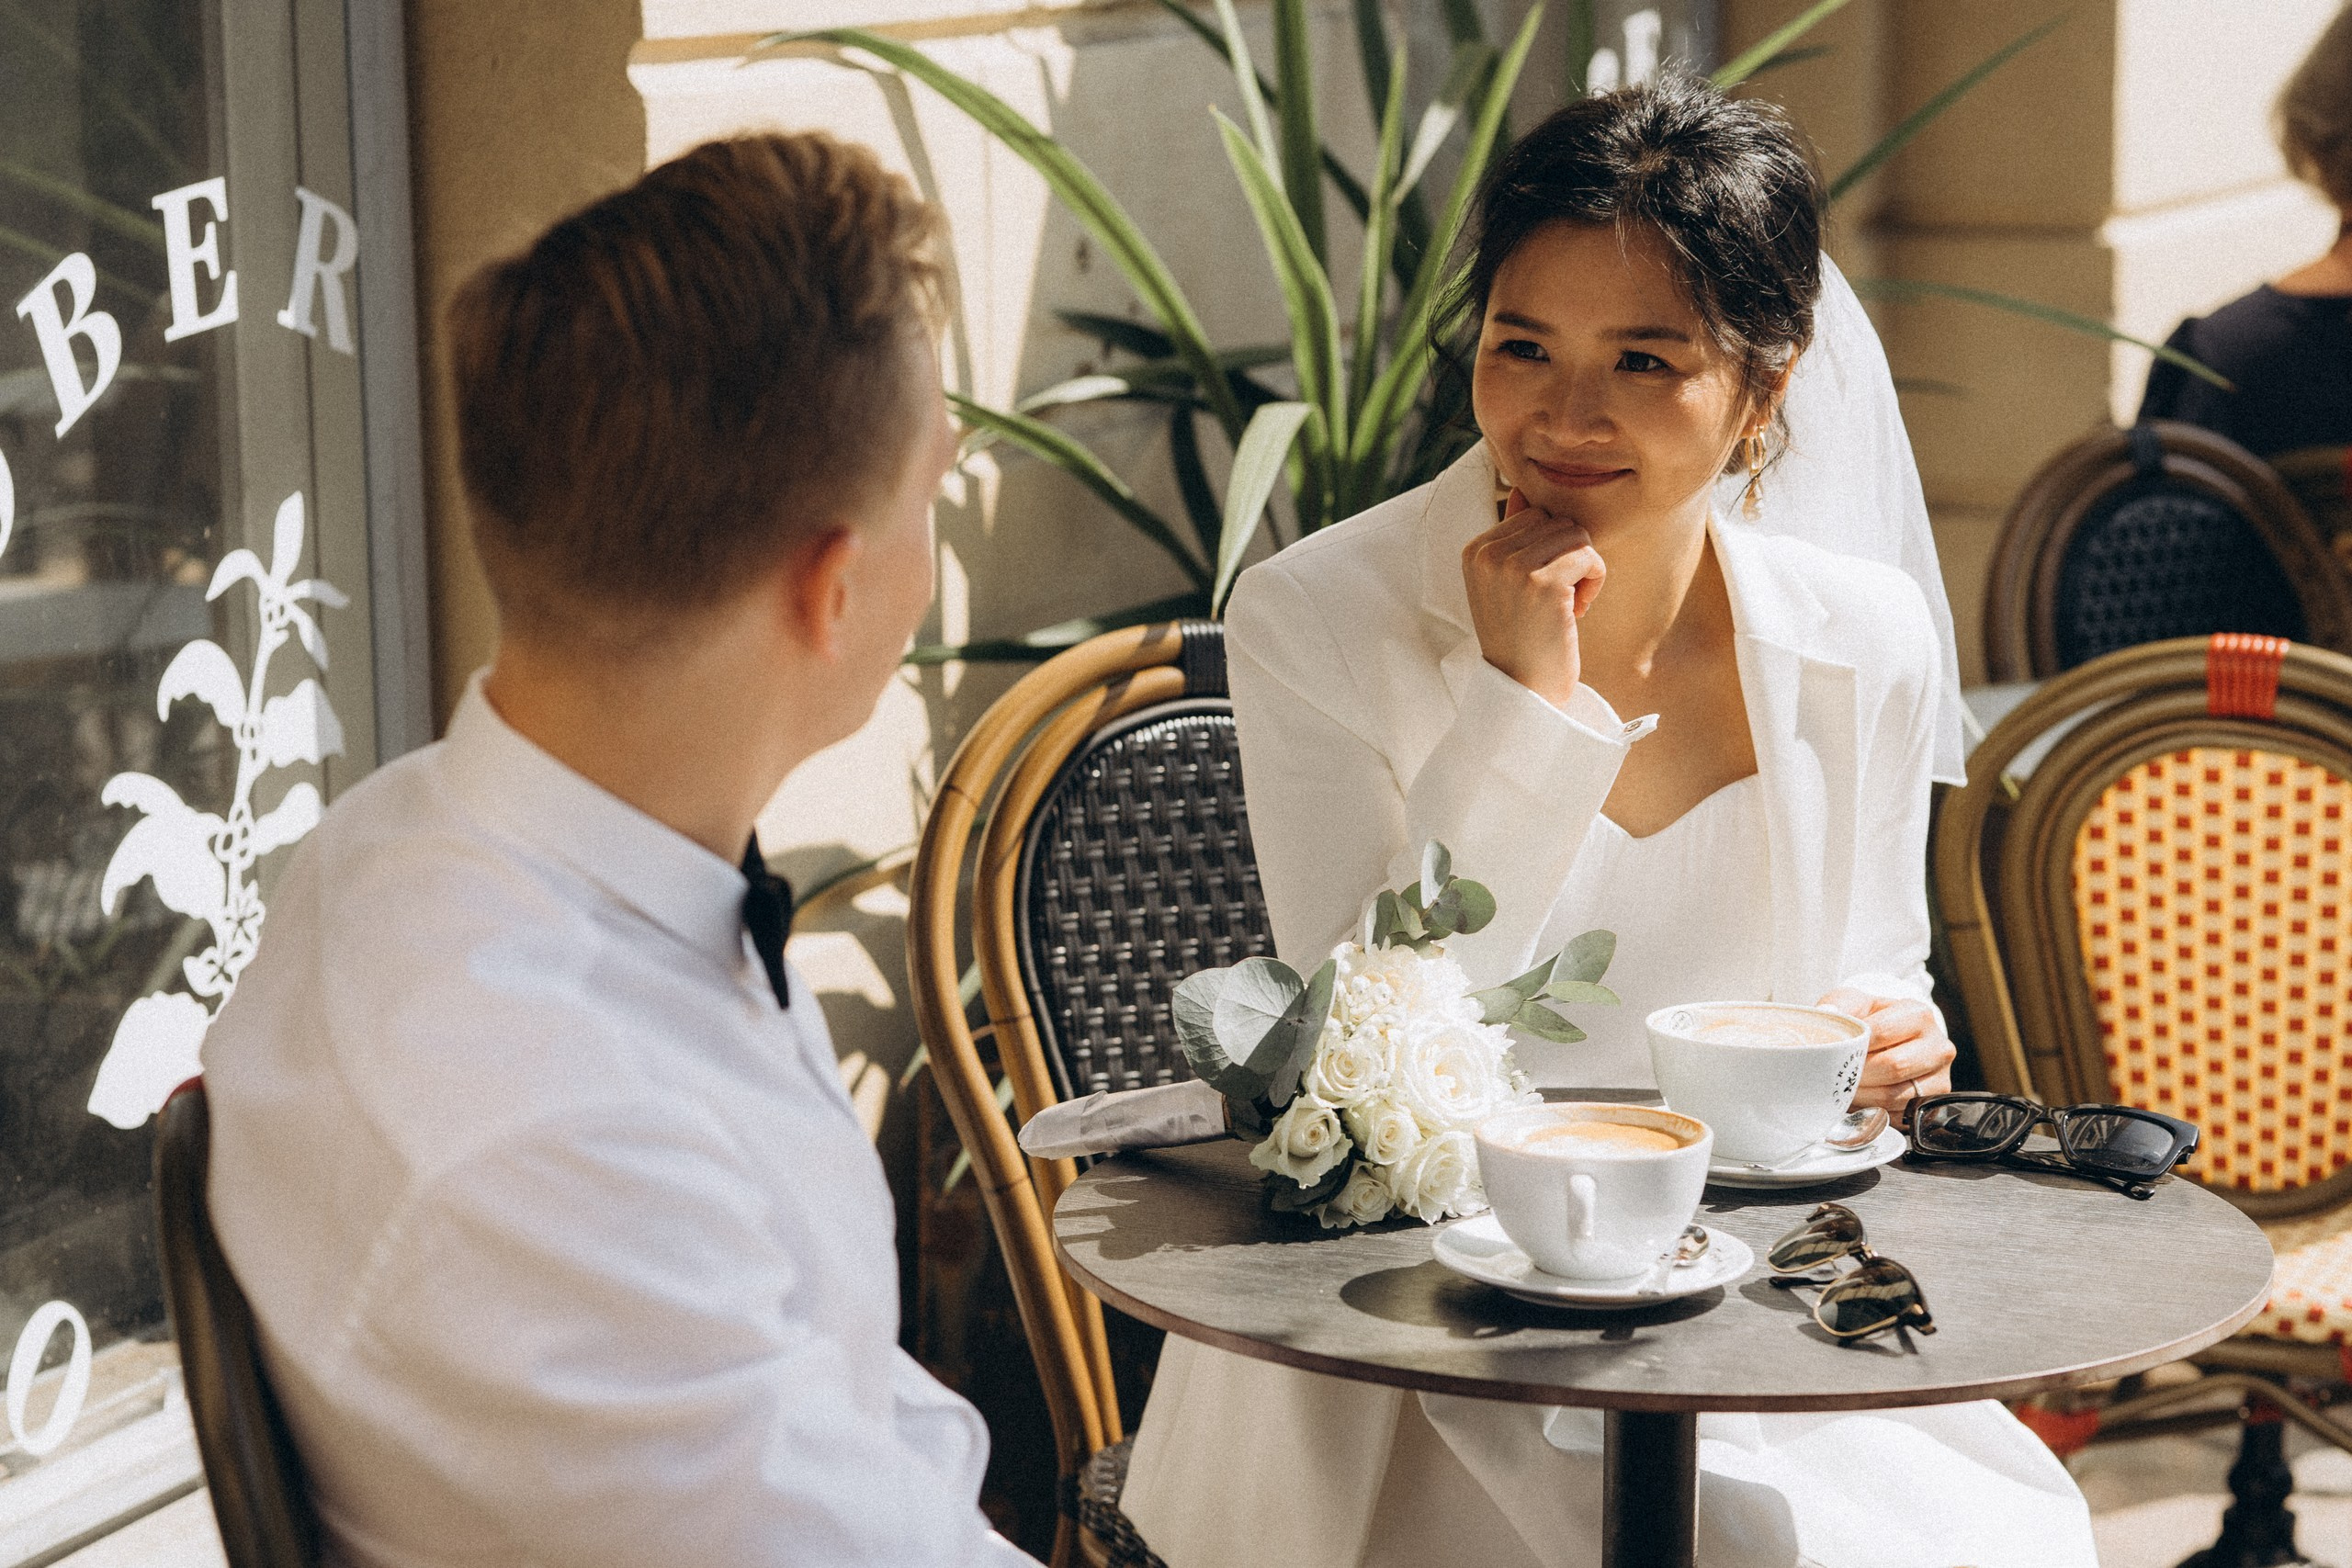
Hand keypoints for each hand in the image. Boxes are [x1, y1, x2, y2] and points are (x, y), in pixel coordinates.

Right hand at [1462, 489, 1604, 706]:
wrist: (1522, 691)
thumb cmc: (1522, 639)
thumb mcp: (1507, 584)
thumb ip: (1513, 538)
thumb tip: (1521, 491)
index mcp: (1475, 550)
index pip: (1533, 514)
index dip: (1551, 549)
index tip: (1542, 590)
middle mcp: (1487, 553)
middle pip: (1556, 519)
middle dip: (1570, 555)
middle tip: (1559, 599)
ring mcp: (1511, 566)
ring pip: (1576, 533)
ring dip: (1584, 569)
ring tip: (1567, 605)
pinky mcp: (1540, 582)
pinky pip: (1588, 554)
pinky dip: (1594, 581)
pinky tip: (1576, 611)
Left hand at [1818, 986, 1953, 1117]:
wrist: (1888, 1042)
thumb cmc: (1868, 1020)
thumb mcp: (1853, 1003)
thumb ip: (1841, 1006)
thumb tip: (1828, 1014)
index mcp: (1919, 1015)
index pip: (1882, 1031)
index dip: (1854, 1043)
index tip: (1834, 1050)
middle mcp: (1938, 1047)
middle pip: (1893, 1066)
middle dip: (1857, 1072)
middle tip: (1835, 1073)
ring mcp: (1939, 1078)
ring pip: (1894, 1095)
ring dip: (1861, 1094)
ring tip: (1843, 1086)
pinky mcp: (1931, 1105)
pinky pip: (1897, 1114)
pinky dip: (1872, 1110)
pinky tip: (1859, 1099)